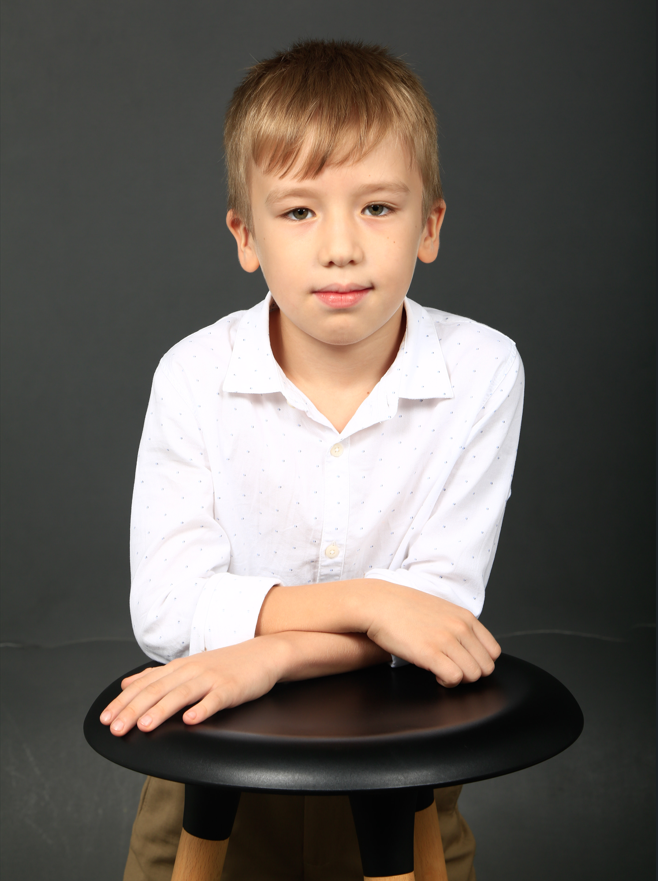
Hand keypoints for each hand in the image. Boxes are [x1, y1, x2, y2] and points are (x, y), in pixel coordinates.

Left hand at [100, 634, 290, 736]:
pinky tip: (191, 720)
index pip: (145, 685)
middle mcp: (192, 671)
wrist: (264, 654)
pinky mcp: (232, 688)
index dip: (124, 702)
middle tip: (116, 728)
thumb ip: (156, 675)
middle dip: (134, 709)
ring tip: (145, 725)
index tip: (105, 719)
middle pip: (158, 690)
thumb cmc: (225, 664)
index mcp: (179, 668)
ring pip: (182, 694)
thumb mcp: (188, 666)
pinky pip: (216, 699)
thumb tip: (126, 683)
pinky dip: (203, 709)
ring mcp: (212, 679)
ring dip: (162, 709)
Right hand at [361, 581, 500, 687]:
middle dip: (471, 673)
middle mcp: (460, 628)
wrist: (378, 604)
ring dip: (459, 679)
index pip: (493, 651)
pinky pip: (454, 678)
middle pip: (486, 667)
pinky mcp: (430, 653)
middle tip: (453, 669)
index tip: (465, 663)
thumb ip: (458, 625)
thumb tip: (468, 645)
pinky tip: (435, 675)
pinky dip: (447, 682)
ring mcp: (446, 640)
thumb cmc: (404, 608)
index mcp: (465, 617)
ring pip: (473, 675)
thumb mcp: (441, 610)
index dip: (480, 662)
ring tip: (443, 671)